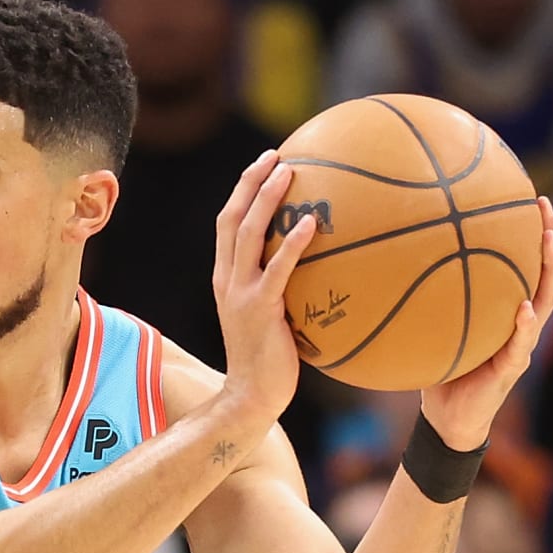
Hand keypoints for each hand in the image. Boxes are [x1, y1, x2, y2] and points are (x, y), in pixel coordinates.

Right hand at [212, 150, 315, 426]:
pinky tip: (312, 223)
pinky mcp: (259, 309)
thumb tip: (326, 268)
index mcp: (226, 278)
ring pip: (246, 233)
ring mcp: (240, 292)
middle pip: (231, 218)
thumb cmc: (270, 361)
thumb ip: (286, 290)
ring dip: (265, 198)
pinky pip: (277, 268)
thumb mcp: (272, 318)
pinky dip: (291, 243)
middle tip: (276, 156)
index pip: (227, 224)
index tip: (265, 165)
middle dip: (250, 183)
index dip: (243, 192)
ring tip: (289, 171)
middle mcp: (227, 279)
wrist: (251, 396)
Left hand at [421, 196, 552, 449]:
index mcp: (501, 312)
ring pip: (542, 302)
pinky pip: (519, 344)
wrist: (447, 419)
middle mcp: (517, 323)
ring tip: (549, 244)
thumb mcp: (430, 330)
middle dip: (548, 240)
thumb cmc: (439, 369)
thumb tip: (383, 265)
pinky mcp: (510, 369)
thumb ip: (421, 303)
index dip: (527, 234)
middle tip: (545, 208)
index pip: (520, 266)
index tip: (527, 199)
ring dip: (548, 273)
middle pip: (542, 274)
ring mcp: (519, 345)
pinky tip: (522, 307)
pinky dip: (522, 325)